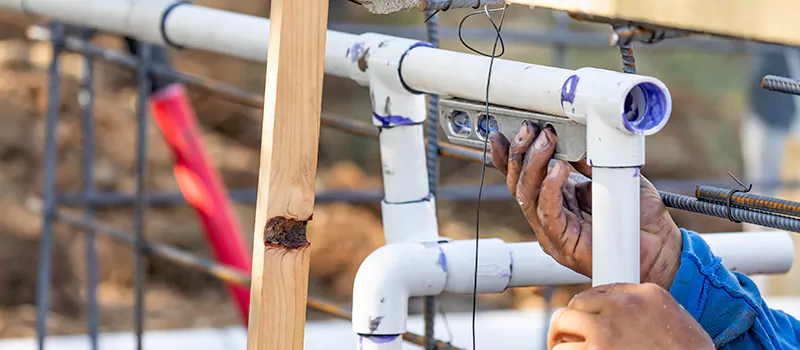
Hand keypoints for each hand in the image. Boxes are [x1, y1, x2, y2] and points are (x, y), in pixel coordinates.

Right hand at [488, 122, 682, 288]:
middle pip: (519, 183)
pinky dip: (549, 189)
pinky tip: (558, 170)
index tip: (503, 132)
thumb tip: (576, 138)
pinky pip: (547, 213)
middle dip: (520, 153)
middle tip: (532, 129)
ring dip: (533, 164)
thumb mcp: (612, 176)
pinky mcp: (563, 244)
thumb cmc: (639, 217)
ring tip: (546, 141)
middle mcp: (549, 216)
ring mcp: (553, 231)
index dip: (507, 156)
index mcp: (556, 200)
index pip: (522, 176)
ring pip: (527, 196)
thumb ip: (590, 161)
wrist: (662, 249)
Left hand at [548, 283, 713, 349]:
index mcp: (648, 295)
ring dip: (561, 339)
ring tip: (564, 349)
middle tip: (566, 336)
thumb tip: (617, 312)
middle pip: (578, 302)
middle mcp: (625, 307)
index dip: (592, 309)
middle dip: (569, 321)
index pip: (603, 290)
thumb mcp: (676, 325)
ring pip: (562, 323)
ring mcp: (607, 331)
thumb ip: (645, 313)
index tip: (590, 322)